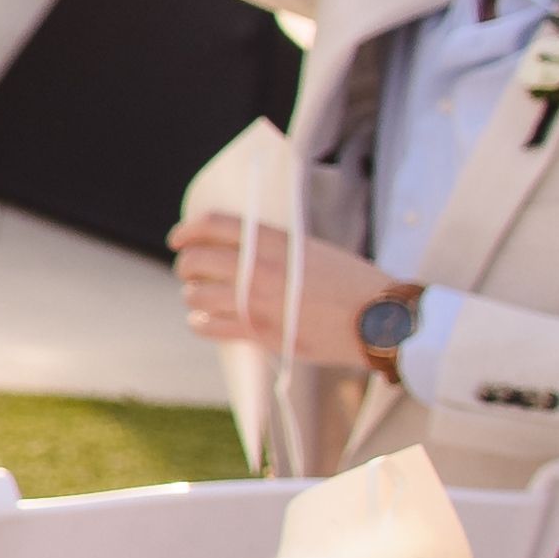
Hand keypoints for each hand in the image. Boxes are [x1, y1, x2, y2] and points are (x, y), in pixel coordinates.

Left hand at [174, 214, 391, 364]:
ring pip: (196, 296)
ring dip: (194, 296)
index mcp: (273, 241)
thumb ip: (269, 248)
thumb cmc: (351, 282)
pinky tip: (204, 321)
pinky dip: (200, 323)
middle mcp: (258, 268)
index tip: (178, 239)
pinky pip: (210, 327)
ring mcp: (256, 302)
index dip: (187, 231)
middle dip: (187, 266)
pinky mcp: (259, 332)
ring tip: (204, 297)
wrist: (380, 317)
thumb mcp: (309, 249)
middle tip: (192, 272)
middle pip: (195, 261)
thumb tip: (234, 248)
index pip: (213, 225)